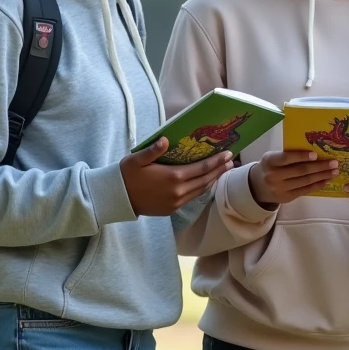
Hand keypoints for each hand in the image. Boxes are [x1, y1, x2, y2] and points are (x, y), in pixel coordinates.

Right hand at [119, 138, 233, 215]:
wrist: (117, 198)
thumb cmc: (127, 175)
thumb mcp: (137, 159)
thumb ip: (153, 150)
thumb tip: (165, 140)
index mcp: (173, 177)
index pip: (202, 168)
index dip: (216, 161)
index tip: (228, 154)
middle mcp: (178, 191)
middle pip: (205, 180)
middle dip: (219, 169)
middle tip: (231, 160)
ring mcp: (176, 202)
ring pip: (201, 190)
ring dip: (213, 179)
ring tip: (222, 170)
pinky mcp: (171, 209)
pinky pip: (192, 197)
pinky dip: (202, 188)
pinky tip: (206, 182)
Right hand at [248, 150, 338, 206]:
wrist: (258, 186)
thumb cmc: (271, 166)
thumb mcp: (273, 157)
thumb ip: (288, 155)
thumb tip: (315, 151)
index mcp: (270, 161)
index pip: (286, 158)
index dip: (301, 156)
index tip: (316, 155)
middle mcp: (273, 176)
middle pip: (300, 171)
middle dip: (319, 167)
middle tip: (334, 163)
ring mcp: (280, 189)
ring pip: (305, 181)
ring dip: (322, 176)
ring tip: (334, 171)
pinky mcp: (286, 198)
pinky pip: (305, 191)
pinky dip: (317, 185)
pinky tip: (326, 180)